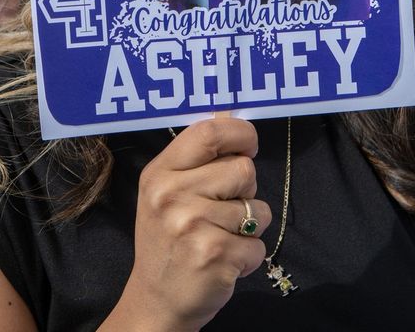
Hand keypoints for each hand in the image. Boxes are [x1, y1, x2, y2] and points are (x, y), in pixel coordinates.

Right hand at [105, 118, 271, 331]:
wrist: (155, 301)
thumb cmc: (167, 240)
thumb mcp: (168, 191)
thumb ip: (197, 155)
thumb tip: (228, 112)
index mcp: (160, 173)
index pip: (210, 132)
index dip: (240, 133)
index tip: (248, 146)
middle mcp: (172, 195)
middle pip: (243, 169)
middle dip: (245, 190)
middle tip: (221, 210)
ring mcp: (192, 226)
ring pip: (257, 209)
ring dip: (249, 228)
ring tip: (219, 238)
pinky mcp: (214, 256)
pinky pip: (258, 244)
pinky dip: (249, 256)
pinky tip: (224, 262)